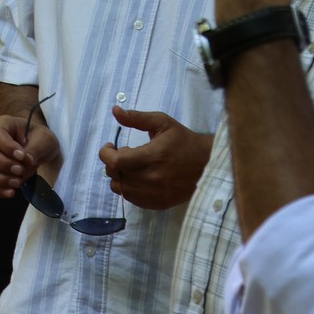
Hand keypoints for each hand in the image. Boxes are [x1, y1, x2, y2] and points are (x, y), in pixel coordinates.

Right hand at [0, 113, 60, 198]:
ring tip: (17, 182)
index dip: (6, 147)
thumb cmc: (39, 139)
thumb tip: (25, 162)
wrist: (39, 148)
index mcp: (1, 125)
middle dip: (2, 164)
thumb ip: (35, 149)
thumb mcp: (44, 139)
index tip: (22, 157)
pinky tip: (11, 192)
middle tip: (20, 170)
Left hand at [97, 107, 212, 210]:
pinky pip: (132, 199)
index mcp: (152, 157)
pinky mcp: (158, 203)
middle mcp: (152, 178)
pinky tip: (137, 178)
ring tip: (130, 166)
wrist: (208, 165)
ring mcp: (155, 194)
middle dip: (113, 163)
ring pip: (120, 189)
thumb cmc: (184, 141)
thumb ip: (137, 118)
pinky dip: (129, 188)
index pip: (116, 162)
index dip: (106, 154)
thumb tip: (115, 110)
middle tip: (123, 154)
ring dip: (119, 177)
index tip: (110, 146)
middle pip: (115, 176)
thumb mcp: (162, 123)